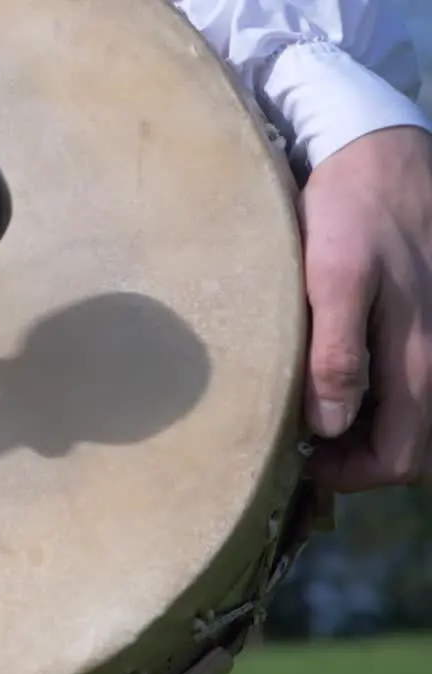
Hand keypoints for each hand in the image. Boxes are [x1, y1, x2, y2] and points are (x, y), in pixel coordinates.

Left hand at [299, 125, 431, 493]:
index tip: (301, 458)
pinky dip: (375, 398)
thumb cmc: (352, 209)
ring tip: (311, 411)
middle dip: (357, 459)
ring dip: (366, 429)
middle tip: (300, 441)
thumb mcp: (334, 277)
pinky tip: (335, 377)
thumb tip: (331, 425)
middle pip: (410, 447)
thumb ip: (337, 353)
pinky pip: (408, 383)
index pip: (401, 458)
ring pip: (410, 417)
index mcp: (420, 356)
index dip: (350, 474)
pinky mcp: (423, 319)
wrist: (379, 150)